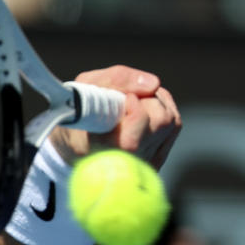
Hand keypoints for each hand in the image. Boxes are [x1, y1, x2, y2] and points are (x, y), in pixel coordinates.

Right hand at [50, 65, 181, 168]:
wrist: (71, 144)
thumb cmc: (75, 113)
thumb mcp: (85, 87)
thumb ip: (117, 79)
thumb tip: (153, 84)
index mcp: (105, 146)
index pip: (140, 120)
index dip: (134, 102)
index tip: (122, 98)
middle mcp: (127, 160)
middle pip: (162, 118)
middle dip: (148, 99)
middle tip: (127, 98)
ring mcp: (144, 165)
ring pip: (171, 121)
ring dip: (157, 103)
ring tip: (134, 103)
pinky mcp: (155, 162)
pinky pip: (173, 128)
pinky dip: (162, 111)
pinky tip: (143, 111)